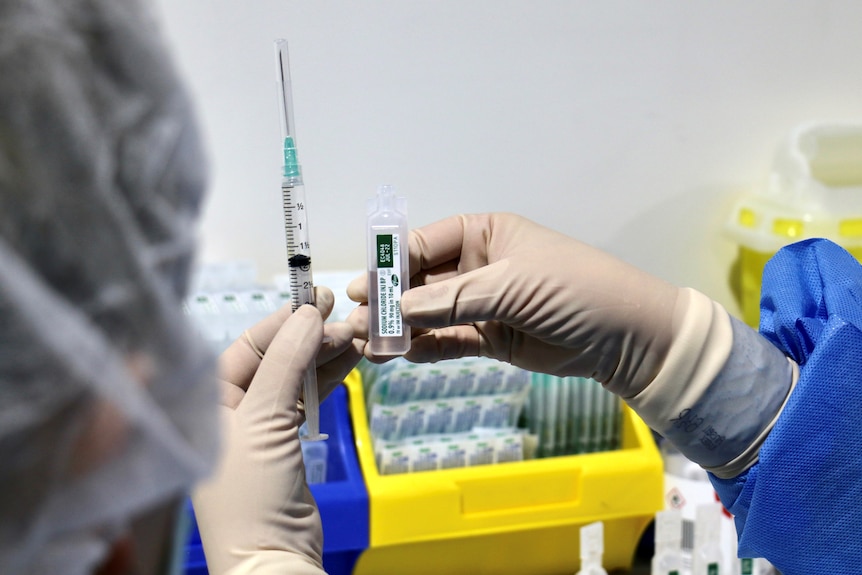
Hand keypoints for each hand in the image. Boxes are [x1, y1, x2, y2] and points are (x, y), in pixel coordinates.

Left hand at [192, 287, 362, 573]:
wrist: (273, 558)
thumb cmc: (251, 491)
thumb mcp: (264, 420)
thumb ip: (287, 363)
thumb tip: (310, 314)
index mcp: (206, 403)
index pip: (245, 348)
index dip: (280, 323)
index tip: (314, 300)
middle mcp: (229, 410)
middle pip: (272, 359)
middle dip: (308, 337)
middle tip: (343, 316)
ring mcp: (259, 426)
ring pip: (294, 377)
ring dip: (325, 356)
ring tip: (356, 334)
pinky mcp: (285, 442)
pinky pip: (306, 399)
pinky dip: (328, 379)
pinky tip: (350, 359)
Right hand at [347, 213, 795, 476]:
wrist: (625, 337)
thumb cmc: (573, 289)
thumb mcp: (512, 284)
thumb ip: (453, 299)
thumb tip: (396, 309)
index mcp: (486, 234)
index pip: (426, 244)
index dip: (392, 264)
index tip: (362, 285)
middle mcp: (479, 266)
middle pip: (422, 281)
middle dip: (390, 299)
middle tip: (357, 319)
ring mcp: (483, 304)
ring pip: (431, 314)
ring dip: (401, 327)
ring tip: (368, 344)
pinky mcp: (490, 339)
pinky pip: (448, 340)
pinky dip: (424, 347)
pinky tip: (398, 354)